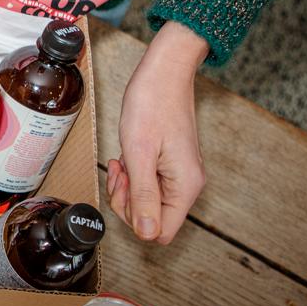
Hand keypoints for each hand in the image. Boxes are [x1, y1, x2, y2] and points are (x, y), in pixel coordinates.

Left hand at [107, 21, 208, 244]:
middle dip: (128, 200)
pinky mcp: (170, 165)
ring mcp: (179, 175)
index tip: (124, 190)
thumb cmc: (152, 104)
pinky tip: (126, 158)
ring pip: (147, 202)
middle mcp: (187, 184)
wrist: (164, 73)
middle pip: (152, 219)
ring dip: (128, 187)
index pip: (160, 231)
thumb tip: (146, 233)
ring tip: (122, 162)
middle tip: (119, 172)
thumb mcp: (139, 153)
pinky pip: (148, 184)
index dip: (135, 219)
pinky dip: (133, 175)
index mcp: (185, 186)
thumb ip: (143, 195)